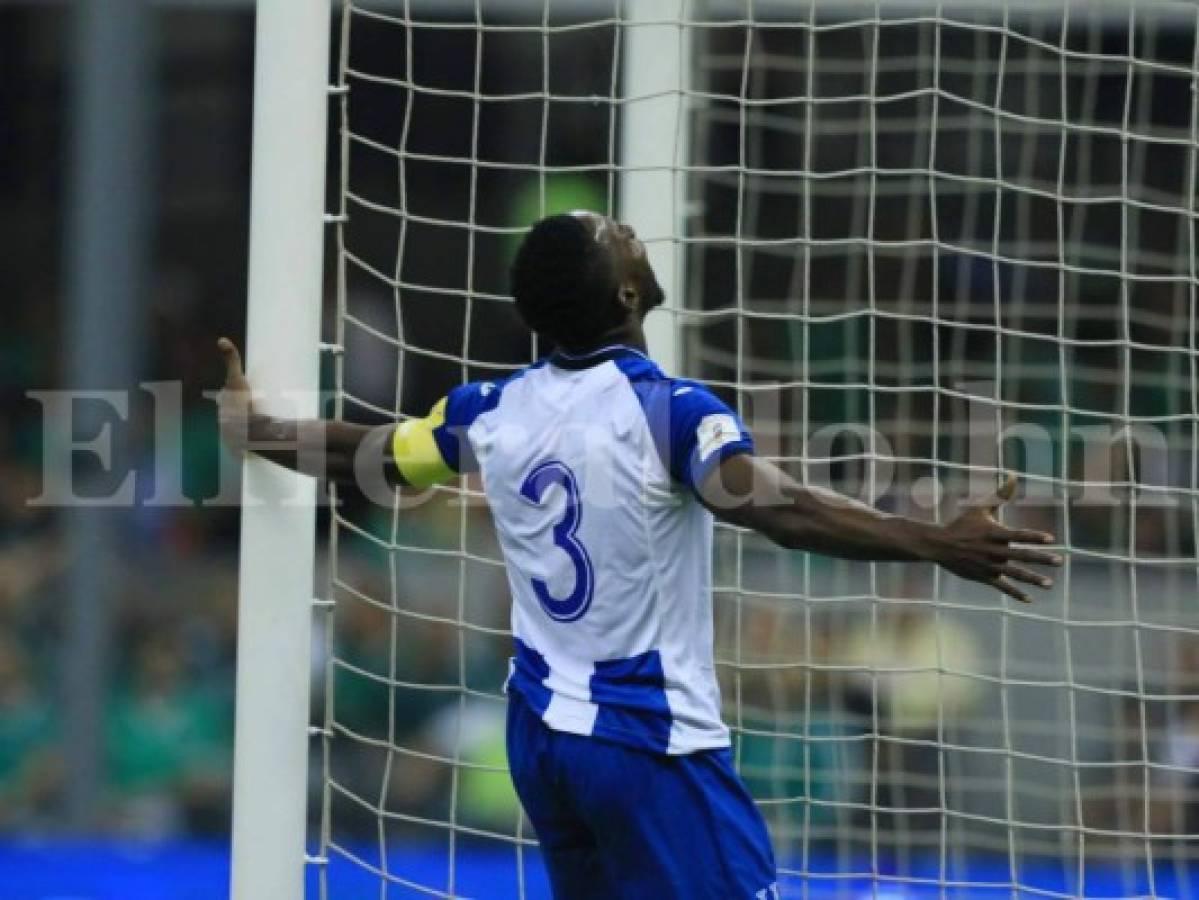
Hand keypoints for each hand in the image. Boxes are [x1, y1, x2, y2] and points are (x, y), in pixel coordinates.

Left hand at [216, 337, 252, 450]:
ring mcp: (232, 437)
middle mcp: (224, 424)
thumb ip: (231, 358)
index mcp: (223, 408)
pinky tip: (259, 442)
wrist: (249, 434)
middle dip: (241, 411)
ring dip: (247, 427)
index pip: (226, 399)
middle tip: (254, 406)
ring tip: (260, 421)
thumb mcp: (237, 378)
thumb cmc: (242, 405)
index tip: (243, 393)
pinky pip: (247, 445)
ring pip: (240, 430)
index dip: (234, 395)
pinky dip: (252, 444)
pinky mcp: (242, 449)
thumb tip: (221, 339)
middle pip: (232, 414)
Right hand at [929, 473, 1061, 602]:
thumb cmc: (963, 524)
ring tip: (1049, 584)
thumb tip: (1014, 476)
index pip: (1017, 535)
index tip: (1050, 539)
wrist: (939, 545)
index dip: (1033, 536)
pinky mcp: (983, 577)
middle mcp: (992, 550)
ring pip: (1014, 574)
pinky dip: (1015, 593)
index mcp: (993, 533)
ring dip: (1032, 579)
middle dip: (1040, 559)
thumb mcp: (981, 508)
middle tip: (1059, 561)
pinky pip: (1002, 586)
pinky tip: (1029, 599)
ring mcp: (988, 565)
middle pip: (1020, 555)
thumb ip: (1000, 495)